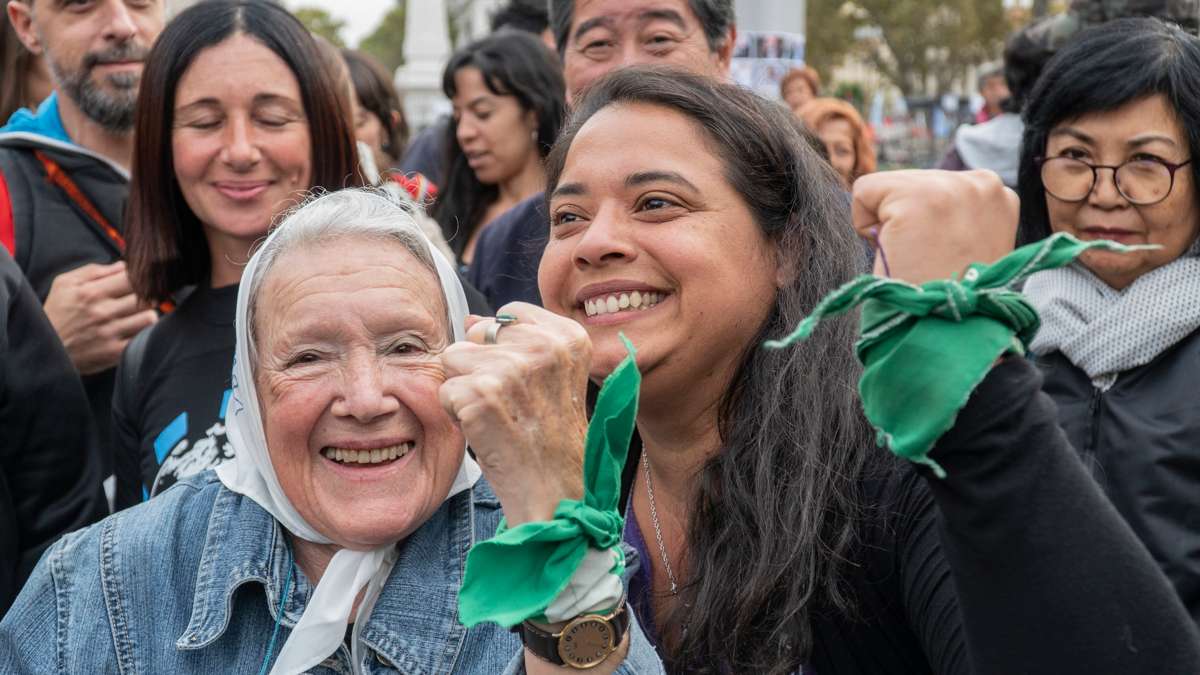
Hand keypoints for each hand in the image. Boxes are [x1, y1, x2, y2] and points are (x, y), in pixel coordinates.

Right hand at [42, 262, 157, 374]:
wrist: (44, 348)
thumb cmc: (56, 313)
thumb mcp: (65, 284)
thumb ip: (94, 271)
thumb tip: (123, 266)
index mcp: (92, 292)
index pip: (132, 278)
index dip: (142, 278)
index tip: (142, 280)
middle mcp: (103, 312)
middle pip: (144, 297)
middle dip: (148, 295)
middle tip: (145, 297)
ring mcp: (110, 333)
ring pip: (149, 317)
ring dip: (148, 314)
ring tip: (139, 314)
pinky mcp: (114, 352)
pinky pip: (142, 338)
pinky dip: (145, 333)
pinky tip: (137, 330)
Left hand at [438, 303, 590, 525]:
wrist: (553, 492)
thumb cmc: (551, 440)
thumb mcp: (553, 379)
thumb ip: (518, 342)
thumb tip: (470, 320)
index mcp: (569, 337)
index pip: (510, 314)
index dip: (505, 348)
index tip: (524, 383)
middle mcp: (544, 346)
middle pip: (479, 333)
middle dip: (482, 366)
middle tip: (510, 405)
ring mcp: (512, 368)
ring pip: (455, 358)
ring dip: (465, 389)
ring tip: (496, 416)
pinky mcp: (481, 394)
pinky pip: (445, 390)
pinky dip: (456, 414)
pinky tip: (485, 430)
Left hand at [853, 170, 1018, 284]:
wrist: (948, 333)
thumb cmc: (948, 298)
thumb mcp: (967, 242)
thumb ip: (952, 213)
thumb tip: (909, 201)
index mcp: (997, 192)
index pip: (933, 186)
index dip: (923, 224)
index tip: (942, 255)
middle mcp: (982, 182)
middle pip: (909, 181)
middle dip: (905, 221)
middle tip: (927, 261)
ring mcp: (952, 186)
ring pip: (885, 186)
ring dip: (888, 226)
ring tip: (916, 257)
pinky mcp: (918, 197)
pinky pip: (863, 192)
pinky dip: (864, 226)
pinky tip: (896, 251)